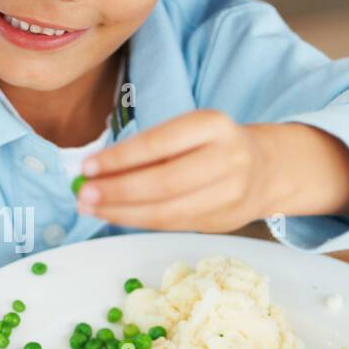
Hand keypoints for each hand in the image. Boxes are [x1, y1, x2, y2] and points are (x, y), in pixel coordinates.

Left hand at [77, 109, 268, 232]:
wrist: (265, 170)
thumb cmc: (210, 147)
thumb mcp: (187, 134)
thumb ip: (148, 151)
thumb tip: (94, 170)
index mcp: (213, 125)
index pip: (159, 143)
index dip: (120, 159)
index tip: (87, 167)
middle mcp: (227, 158)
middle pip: (163, 182)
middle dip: (117, 190)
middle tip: (84, 194)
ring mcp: (229, 192)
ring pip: (167, 210)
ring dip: (123, 212)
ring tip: (91, 208)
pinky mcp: (222, 220)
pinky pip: (172, 223)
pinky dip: (139, 220)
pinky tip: (115, 215)